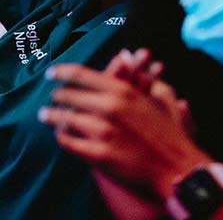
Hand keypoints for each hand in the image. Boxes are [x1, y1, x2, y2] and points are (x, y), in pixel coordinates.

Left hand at [40, 59, 209, 196]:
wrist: (178, 168)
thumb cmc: (171, 132)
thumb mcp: (161, 96)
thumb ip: (140, 75)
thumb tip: (125, 55)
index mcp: (122, 90)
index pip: (81, 74)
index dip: (62, 72)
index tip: (51, 73)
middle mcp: (110, 107)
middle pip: (69, 95)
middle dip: (57, 96)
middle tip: (51, 97)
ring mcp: (103, 132)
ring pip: (65, 118)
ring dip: (52, 116)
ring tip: (45, 115)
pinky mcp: (99, 155)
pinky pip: (69, 142)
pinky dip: (61, 136)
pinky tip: (60, 134)